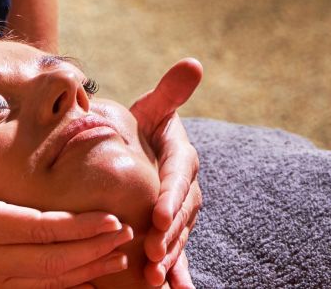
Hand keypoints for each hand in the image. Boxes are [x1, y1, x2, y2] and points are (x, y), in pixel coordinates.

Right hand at [0, 136, 134, 287]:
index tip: (110, 218)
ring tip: (119, 257)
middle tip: (128, 235)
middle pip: (52, 258)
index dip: (77, 226)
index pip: (37, 227)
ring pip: (48, 280)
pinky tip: (88, 280)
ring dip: (87, 270)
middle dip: (94, 248)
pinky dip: (64, 287)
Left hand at [128, 59, 203, 287]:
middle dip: (169, 234)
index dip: (170, 195)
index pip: (179, 175)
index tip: (157, 213)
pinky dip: (177, 274)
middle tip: (153, 252)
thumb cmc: (141, 125)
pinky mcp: (172, 230)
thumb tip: (193, 63)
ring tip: (154, 278)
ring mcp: (180, 211)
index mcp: (182, 156)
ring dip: (169, 258)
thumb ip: (170, 91)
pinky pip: (177, 253)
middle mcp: (186, 186)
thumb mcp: (153, 108)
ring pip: (178, 236)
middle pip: (180, 213)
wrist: (136, 149)